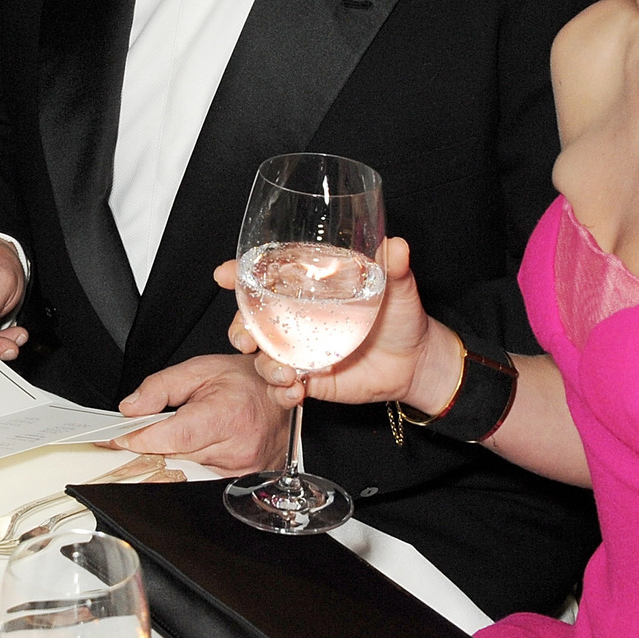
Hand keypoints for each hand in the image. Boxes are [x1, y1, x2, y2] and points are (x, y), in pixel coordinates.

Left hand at [112, 354, 291, 472]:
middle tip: (132, 438)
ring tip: (165, 440)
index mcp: (227, 415)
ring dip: (167, 460)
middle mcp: (237, 448)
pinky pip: (201, 481)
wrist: (282, 395)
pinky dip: (187, 468)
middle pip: (173, 459)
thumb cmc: (246, 382)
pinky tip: (186, 452)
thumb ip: (160, 387)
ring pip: (184, 474)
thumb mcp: (200, 369)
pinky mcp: (242, 483)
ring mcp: (241, 471)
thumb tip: (130, 409)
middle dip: (147, 448)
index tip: (116, 438)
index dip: (138, 438)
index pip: (171, 437)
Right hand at [218, 237, 463, 413]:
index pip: (268, 274)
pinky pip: (281, 385)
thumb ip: (395, 268)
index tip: (224, 274)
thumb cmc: (403, 317)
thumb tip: (398, 245)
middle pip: (251, 316)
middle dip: (239, 326)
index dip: (241, 272)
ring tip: (285, 373)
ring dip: (263, 364)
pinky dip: (281, 391)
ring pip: (260, 354)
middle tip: (245, 337)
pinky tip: (296, 392)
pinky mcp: (307, 376)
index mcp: (311, 285)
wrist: (414, 364)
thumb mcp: (399, 289)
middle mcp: (297, 314)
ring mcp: (299, 347)